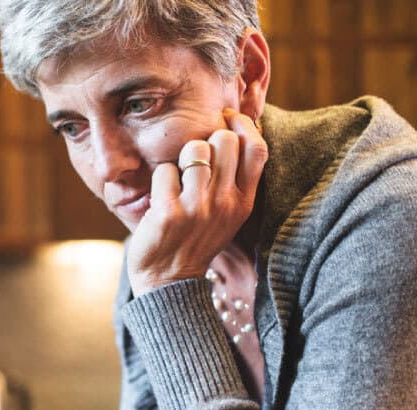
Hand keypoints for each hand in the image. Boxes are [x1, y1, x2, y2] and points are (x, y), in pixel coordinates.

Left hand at [127, 109, 267, 294]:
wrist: (168, 282)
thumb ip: (233, 179)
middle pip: (224, 140)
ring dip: (180, 159)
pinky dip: (159, 179)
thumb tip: (234, 130)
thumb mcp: (226, 214)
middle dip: (205, 141)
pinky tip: (160, 199)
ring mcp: (198, 208)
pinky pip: (164, 170)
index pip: (257, 148)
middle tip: (193, 160)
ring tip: (176, 182)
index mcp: (243, 202)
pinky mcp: (170, 213)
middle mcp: (225, 203)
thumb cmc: (194, 240)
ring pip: (194, 149)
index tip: (226, 119)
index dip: (242, 125)